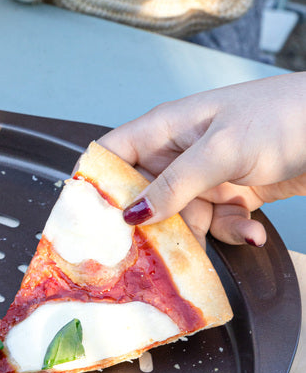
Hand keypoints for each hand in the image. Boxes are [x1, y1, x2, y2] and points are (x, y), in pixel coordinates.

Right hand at [98, 74, 305, 245]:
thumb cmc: (283, 117)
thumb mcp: (222, 150)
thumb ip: (175, 184)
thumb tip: (133, 215)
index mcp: (166, 128)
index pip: (111, 154)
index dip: (94, 185)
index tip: (88, 223)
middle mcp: (180, 152)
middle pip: (144, 195)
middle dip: (150, 226)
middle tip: (151, 255)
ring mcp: (207, 174)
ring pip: (182, 216)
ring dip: (201, 234)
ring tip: (219, 242)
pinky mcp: (234, 192)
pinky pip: (218, 222)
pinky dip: (233, 231)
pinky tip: (252, 231)